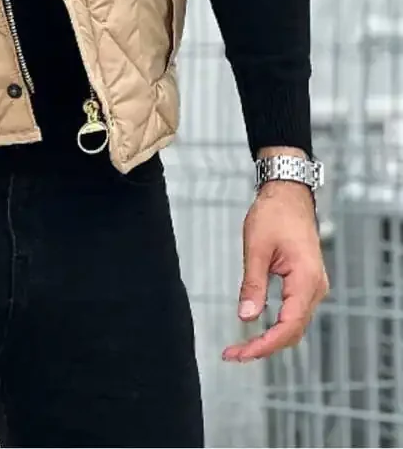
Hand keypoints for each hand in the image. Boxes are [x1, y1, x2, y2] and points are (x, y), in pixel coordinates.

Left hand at [223, 168, 328, 362]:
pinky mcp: (306, 284)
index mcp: (307, 280)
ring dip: (270, 339)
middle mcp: (316, 288)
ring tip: (240, 348)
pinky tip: (258, 331)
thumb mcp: (257, 248)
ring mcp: (313, 287)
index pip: (289, 326)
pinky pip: (294, 313)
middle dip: (264, 347)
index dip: (265, 345)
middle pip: (293, 331)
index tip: (241, 353)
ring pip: (294, 325)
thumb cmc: (274, 214)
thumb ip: (253, 285)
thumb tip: (246, 318)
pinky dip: (276, 326)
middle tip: (232, 354)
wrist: (289, 194)